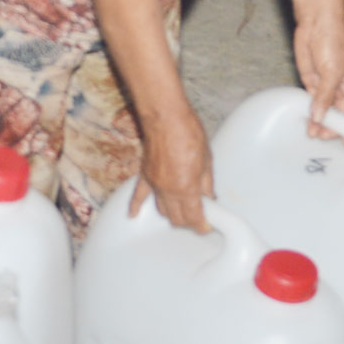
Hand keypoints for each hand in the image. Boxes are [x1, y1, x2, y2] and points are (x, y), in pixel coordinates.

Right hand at [126, 104, 214, 232]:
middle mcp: (169, 190)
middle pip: (177, 218)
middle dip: (188, 222)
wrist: (166, 117)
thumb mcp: (207, 160)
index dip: (201, 225)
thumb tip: (210, 197)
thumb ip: (207, 183)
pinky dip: (136, 206)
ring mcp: (155, 184)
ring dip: (172, 215)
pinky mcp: (146, 175)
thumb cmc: (189, 133)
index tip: (207, 226)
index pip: (193, 217)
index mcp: (186, 188)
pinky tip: (133, 215)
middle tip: (198, 218)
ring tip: (182, 213)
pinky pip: (139, 195)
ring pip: (162, 210)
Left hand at [290, 0, 343, 127]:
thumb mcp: (333, 71)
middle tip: (324, 137)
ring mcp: (327, 86)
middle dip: (334, 127)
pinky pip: (313, 102)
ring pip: (326, 110)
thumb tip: (320, 118)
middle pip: (341, 114)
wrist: (315, 22)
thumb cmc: (333, 40)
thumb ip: (326, 96)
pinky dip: (310, 113)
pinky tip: (307, 122)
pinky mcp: (312, 82)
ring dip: (321, 122)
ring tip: (314, 134)